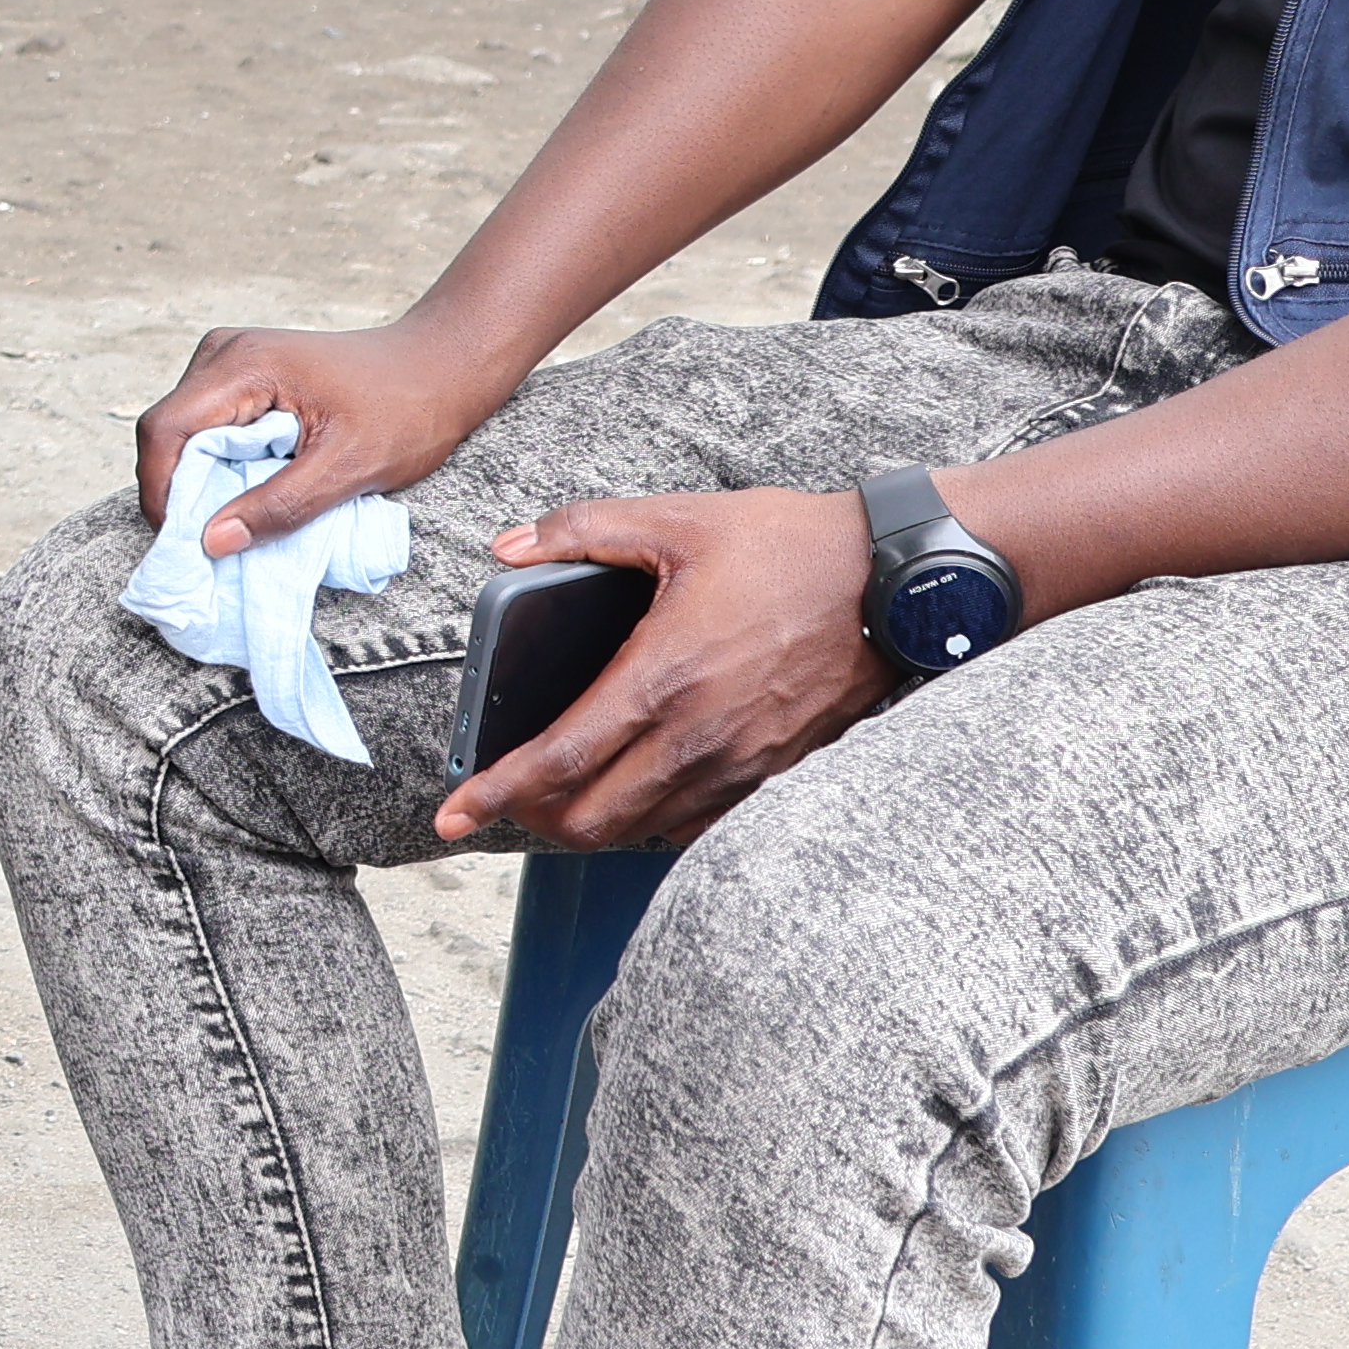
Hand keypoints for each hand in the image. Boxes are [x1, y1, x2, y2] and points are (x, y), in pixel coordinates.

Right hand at [134, 313, 515, 547]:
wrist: (439, 367)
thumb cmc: (407, 408)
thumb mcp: (349, 469)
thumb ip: (279, 506)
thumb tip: (211, 541)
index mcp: (244, 365)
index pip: (165, 429)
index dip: (161, 491)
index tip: (186, 542)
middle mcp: (225, 352)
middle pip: (167, 431)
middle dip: (181, 490)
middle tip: (214, 538)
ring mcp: (230, 359)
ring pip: (183, 432)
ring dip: (200, 479)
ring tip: (238, 514)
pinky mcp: (240, 375)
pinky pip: (206, 426)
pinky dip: (218, 465)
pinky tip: (250, 488)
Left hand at [429, 488, 891, 852]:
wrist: (896, 584)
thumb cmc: (789, 547)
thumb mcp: (675, 520)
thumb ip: (581, 530)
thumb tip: (509, 547)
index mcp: (661, 677)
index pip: (558, 758)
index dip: (495, 792)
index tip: (452, 813)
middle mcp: (698, 736)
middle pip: (592, 816)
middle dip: (534, 818)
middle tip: (505, 799)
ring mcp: (741, 765)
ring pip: (642, 828)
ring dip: (590, 823)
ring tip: (560, 795)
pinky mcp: (775, 774)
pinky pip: (696, 825)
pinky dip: (651, 820)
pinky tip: (636, 788)